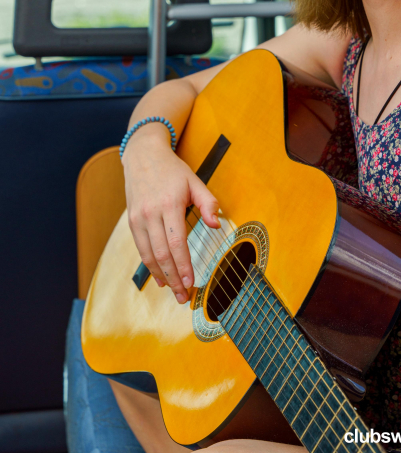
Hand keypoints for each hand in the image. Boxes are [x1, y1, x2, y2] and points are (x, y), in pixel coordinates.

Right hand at [123, 134, 219, 302]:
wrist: (142, 156)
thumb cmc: (171, 170)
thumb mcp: (195, 181)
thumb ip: (208, 203)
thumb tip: (216, 224)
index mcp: (170, 204)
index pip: (177, 242)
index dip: (183, 265)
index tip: (191, 281)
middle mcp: (151, 213)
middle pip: (162, 254)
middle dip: (174, 278)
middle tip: (185, 296)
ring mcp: (139, 218)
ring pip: (149, 255)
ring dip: (162, 276)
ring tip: (174, 291)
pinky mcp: (132, 221)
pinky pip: (140, 248)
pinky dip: (150, 265)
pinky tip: (160, 276)